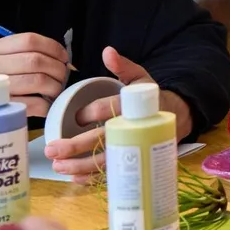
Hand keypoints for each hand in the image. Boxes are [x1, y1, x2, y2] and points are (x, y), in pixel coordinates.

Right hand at [0, 33, 70, 148]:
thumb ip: (22, 55)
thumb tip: (62, 59)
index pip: (29, 40)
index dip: (52, 47)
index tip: (63, 58)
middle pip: (35, 60)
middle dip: (57, 69)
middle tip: (62, 78)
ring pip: (37, 80)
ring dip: (55, 87)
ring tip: (56, 91)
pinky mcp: (0, 109)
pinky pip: (34, 104)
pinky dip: (47, 105)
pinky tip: (47, 106)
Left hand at [42, 47, 192, 180]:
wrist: (177, 119)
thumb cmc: (151, 99)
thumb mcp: (141, 78)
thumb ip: (123, 66)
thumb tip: (107, 51)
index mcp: (134, 107)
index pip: (111, 109)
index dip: (92, 113)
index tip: (78, 117)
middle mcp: (132, 130)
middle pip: (103, 140)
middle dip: (76, 146)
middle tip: (52, 149)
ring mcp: (133, 149)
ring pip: (105, 162)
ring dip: (80, 166)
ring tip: (57, 166)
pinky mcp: (133, 162)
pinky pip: (112, 174)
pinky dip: (94, 179)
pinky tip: (75, 178)